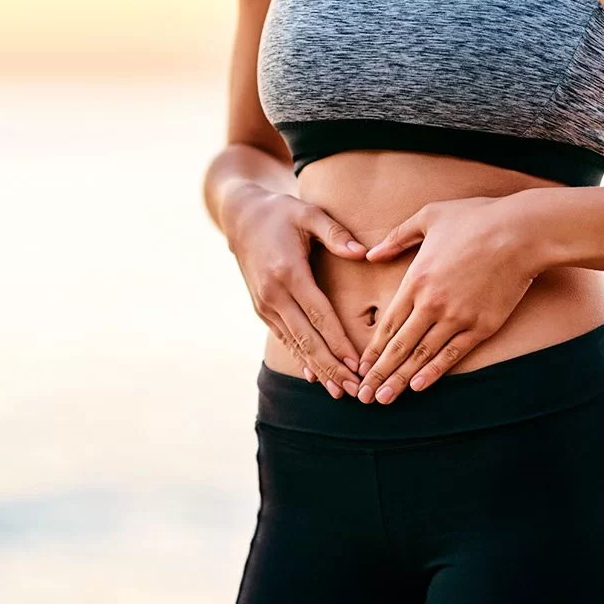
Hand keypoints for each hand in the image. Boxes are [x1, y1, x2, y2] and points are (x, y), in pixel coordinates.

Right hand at [221, 184, 366, 397]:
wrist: (241, 218)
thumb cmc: (281, 213)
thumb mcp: (309, 213)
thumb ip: (336, 233)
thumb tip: (363, 252)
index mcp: (288, 273)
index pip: (319, 315)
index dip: (339, 342)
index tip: (357, 363)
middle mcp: (273, 294)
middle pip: (307, 339)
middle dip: (331, 367)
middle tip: (354, 389)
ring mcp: (265, 305)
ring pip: (295, 344)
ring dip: (318, 369)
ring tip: (339, 390)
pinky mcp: (262, 309)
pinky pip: (285, 339)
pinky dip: (301, 358)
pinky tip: (315, 376)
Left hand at [354, 195, 536, 403]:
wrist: (522, 231)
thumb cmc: (476, 217)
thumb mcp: (428, 216)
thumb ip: (397, 237)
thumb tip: (371, 254)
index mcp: (417, 279)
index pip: (388, 323)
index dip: (373, 348)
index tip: (359, 366)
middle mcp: (432, 304)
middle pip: (399, 346)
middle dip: (379, 373)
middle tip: (362, 396)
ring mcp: (458, 317)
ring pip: (422, 355)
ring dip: (401, 380)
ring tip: (383, 399)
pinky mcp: (482, 326)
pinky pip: (454, 354)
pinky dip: (434, 372)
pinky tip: (418, 386)